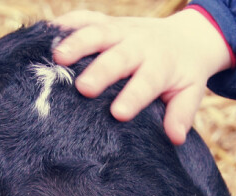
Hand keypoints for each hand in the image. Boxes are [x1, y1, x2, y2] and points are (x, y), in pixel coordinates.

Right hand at [52, 9, 232, 144]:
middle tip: (83, 88)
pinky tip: (45, 33)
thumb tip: (175, 137)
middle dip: (101, 71)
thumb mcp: (190, 92)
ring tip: (57, 58)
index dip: (133, 97)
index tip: (118, 114)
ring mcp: (121, 30)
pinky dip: (66, 24)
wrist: (185, 36)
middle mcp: (139, 45)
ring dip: (77, 43)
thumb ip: (181, 114)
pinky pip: (84, 18)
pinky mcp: (106, 22)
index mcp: (161, 65)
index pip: (147, 82)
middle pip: (119, 56)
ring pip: (98, 33)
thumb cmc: (182, 73)